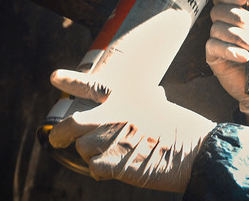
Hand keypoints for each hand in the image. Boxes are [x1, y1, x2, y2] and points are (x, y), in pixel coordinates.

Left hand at [48, 69, 215, 192]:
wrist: (194, 150)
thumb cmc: (181, 128)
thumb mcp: (162, 105)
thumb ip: (149, 99)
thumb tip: (155, 95)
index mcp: (124, 98)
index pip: (89, 85)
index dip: (70, 81)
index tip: (55, 77)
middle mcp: (112, 115)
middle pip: (70, 124)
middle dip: (60, 135)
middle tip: (58, 140)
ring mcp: (109, 139)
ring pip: (82, 149)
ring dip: (92, 155)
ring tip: (112, 156)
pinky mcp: (111, 163)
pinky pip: (93, 169)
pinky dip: (101, 171)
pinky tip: (117, 169)